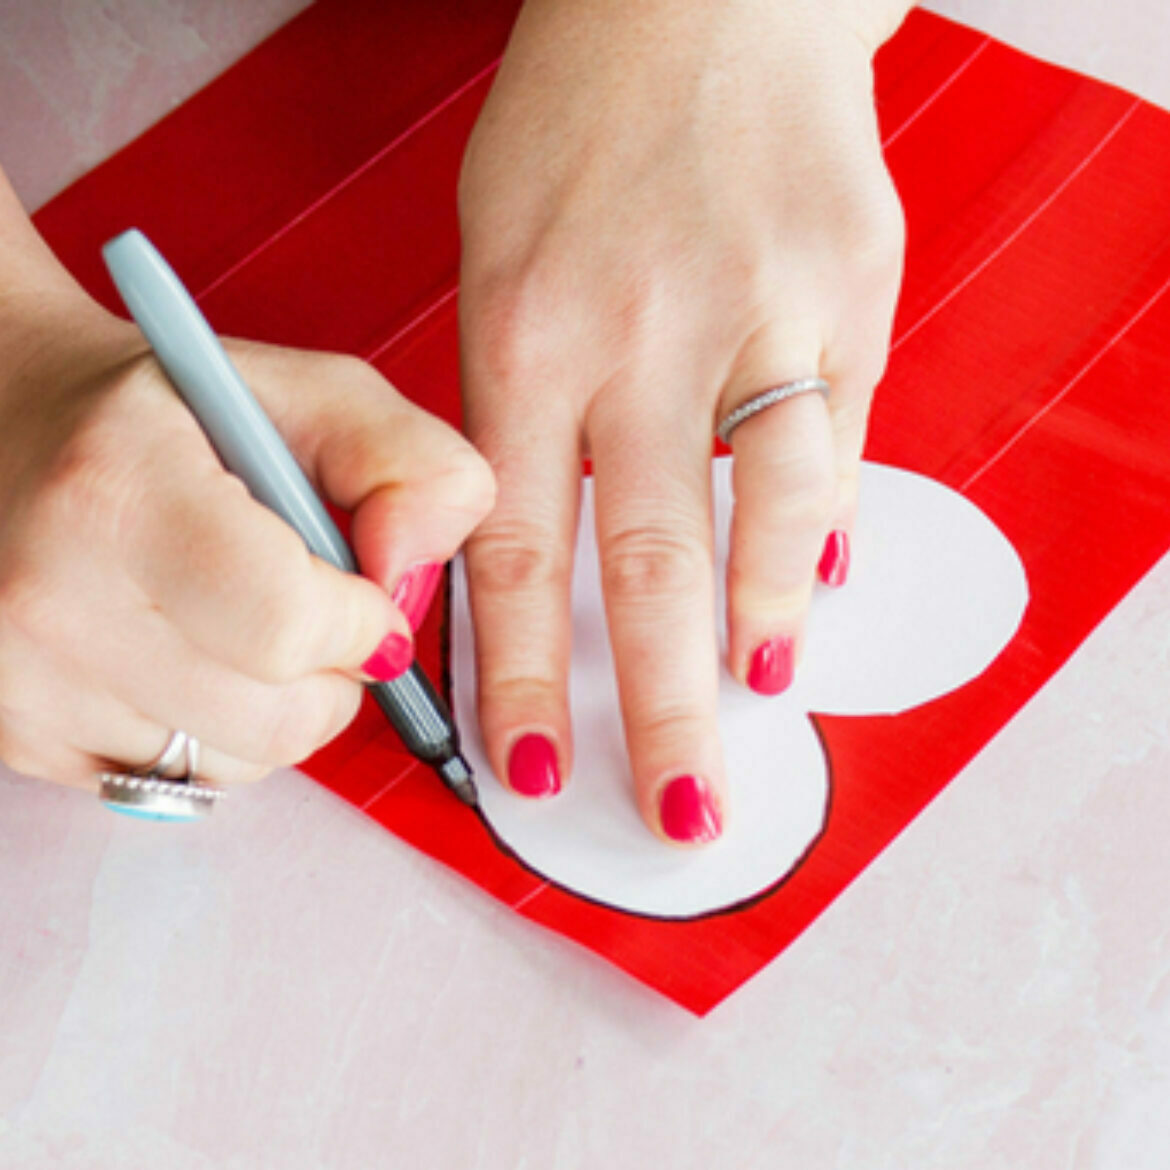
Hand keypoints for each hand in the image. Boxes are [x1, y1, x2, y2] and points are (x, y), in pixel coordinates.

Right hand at [0, 303, 493, 788]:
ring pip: (235, 766)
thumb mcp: (308, 394)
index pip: (287, 628)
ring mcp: (21, 682)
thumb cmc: (166, 411)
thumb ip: (408, 464)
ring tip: (235, 623)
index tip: (366, 595)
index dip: (361, 624)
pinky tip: (178, 654)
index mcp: (119, 490)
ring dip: (275, 709)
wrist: (6, 425)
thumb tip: (414, 573)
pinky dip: (208, 733)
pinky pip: (175, 783)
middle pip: (278, 721)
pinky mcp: (14, 739)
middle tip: (310, 610)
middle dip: (335, 674)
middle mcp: (49, 598)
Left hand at [458, 0, 905, 841]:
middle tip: (680, 804)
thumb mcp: (499, 259)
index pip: (513, 550)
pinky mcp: (849, 282)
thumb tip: (562, 552)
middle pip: (648, 562)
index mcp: (523, 334)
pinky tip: (819, 577)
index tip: (536, 762)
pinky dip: (829, 518)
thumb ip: (527, 414)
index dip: (524, 672)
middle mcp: (640, 333)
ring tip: (765, 699)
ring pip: (771, 511)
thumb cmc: (580, 132)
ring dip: (767, 624)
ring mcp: (756, 305)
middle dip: (663, 705)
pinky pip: (842, 431)